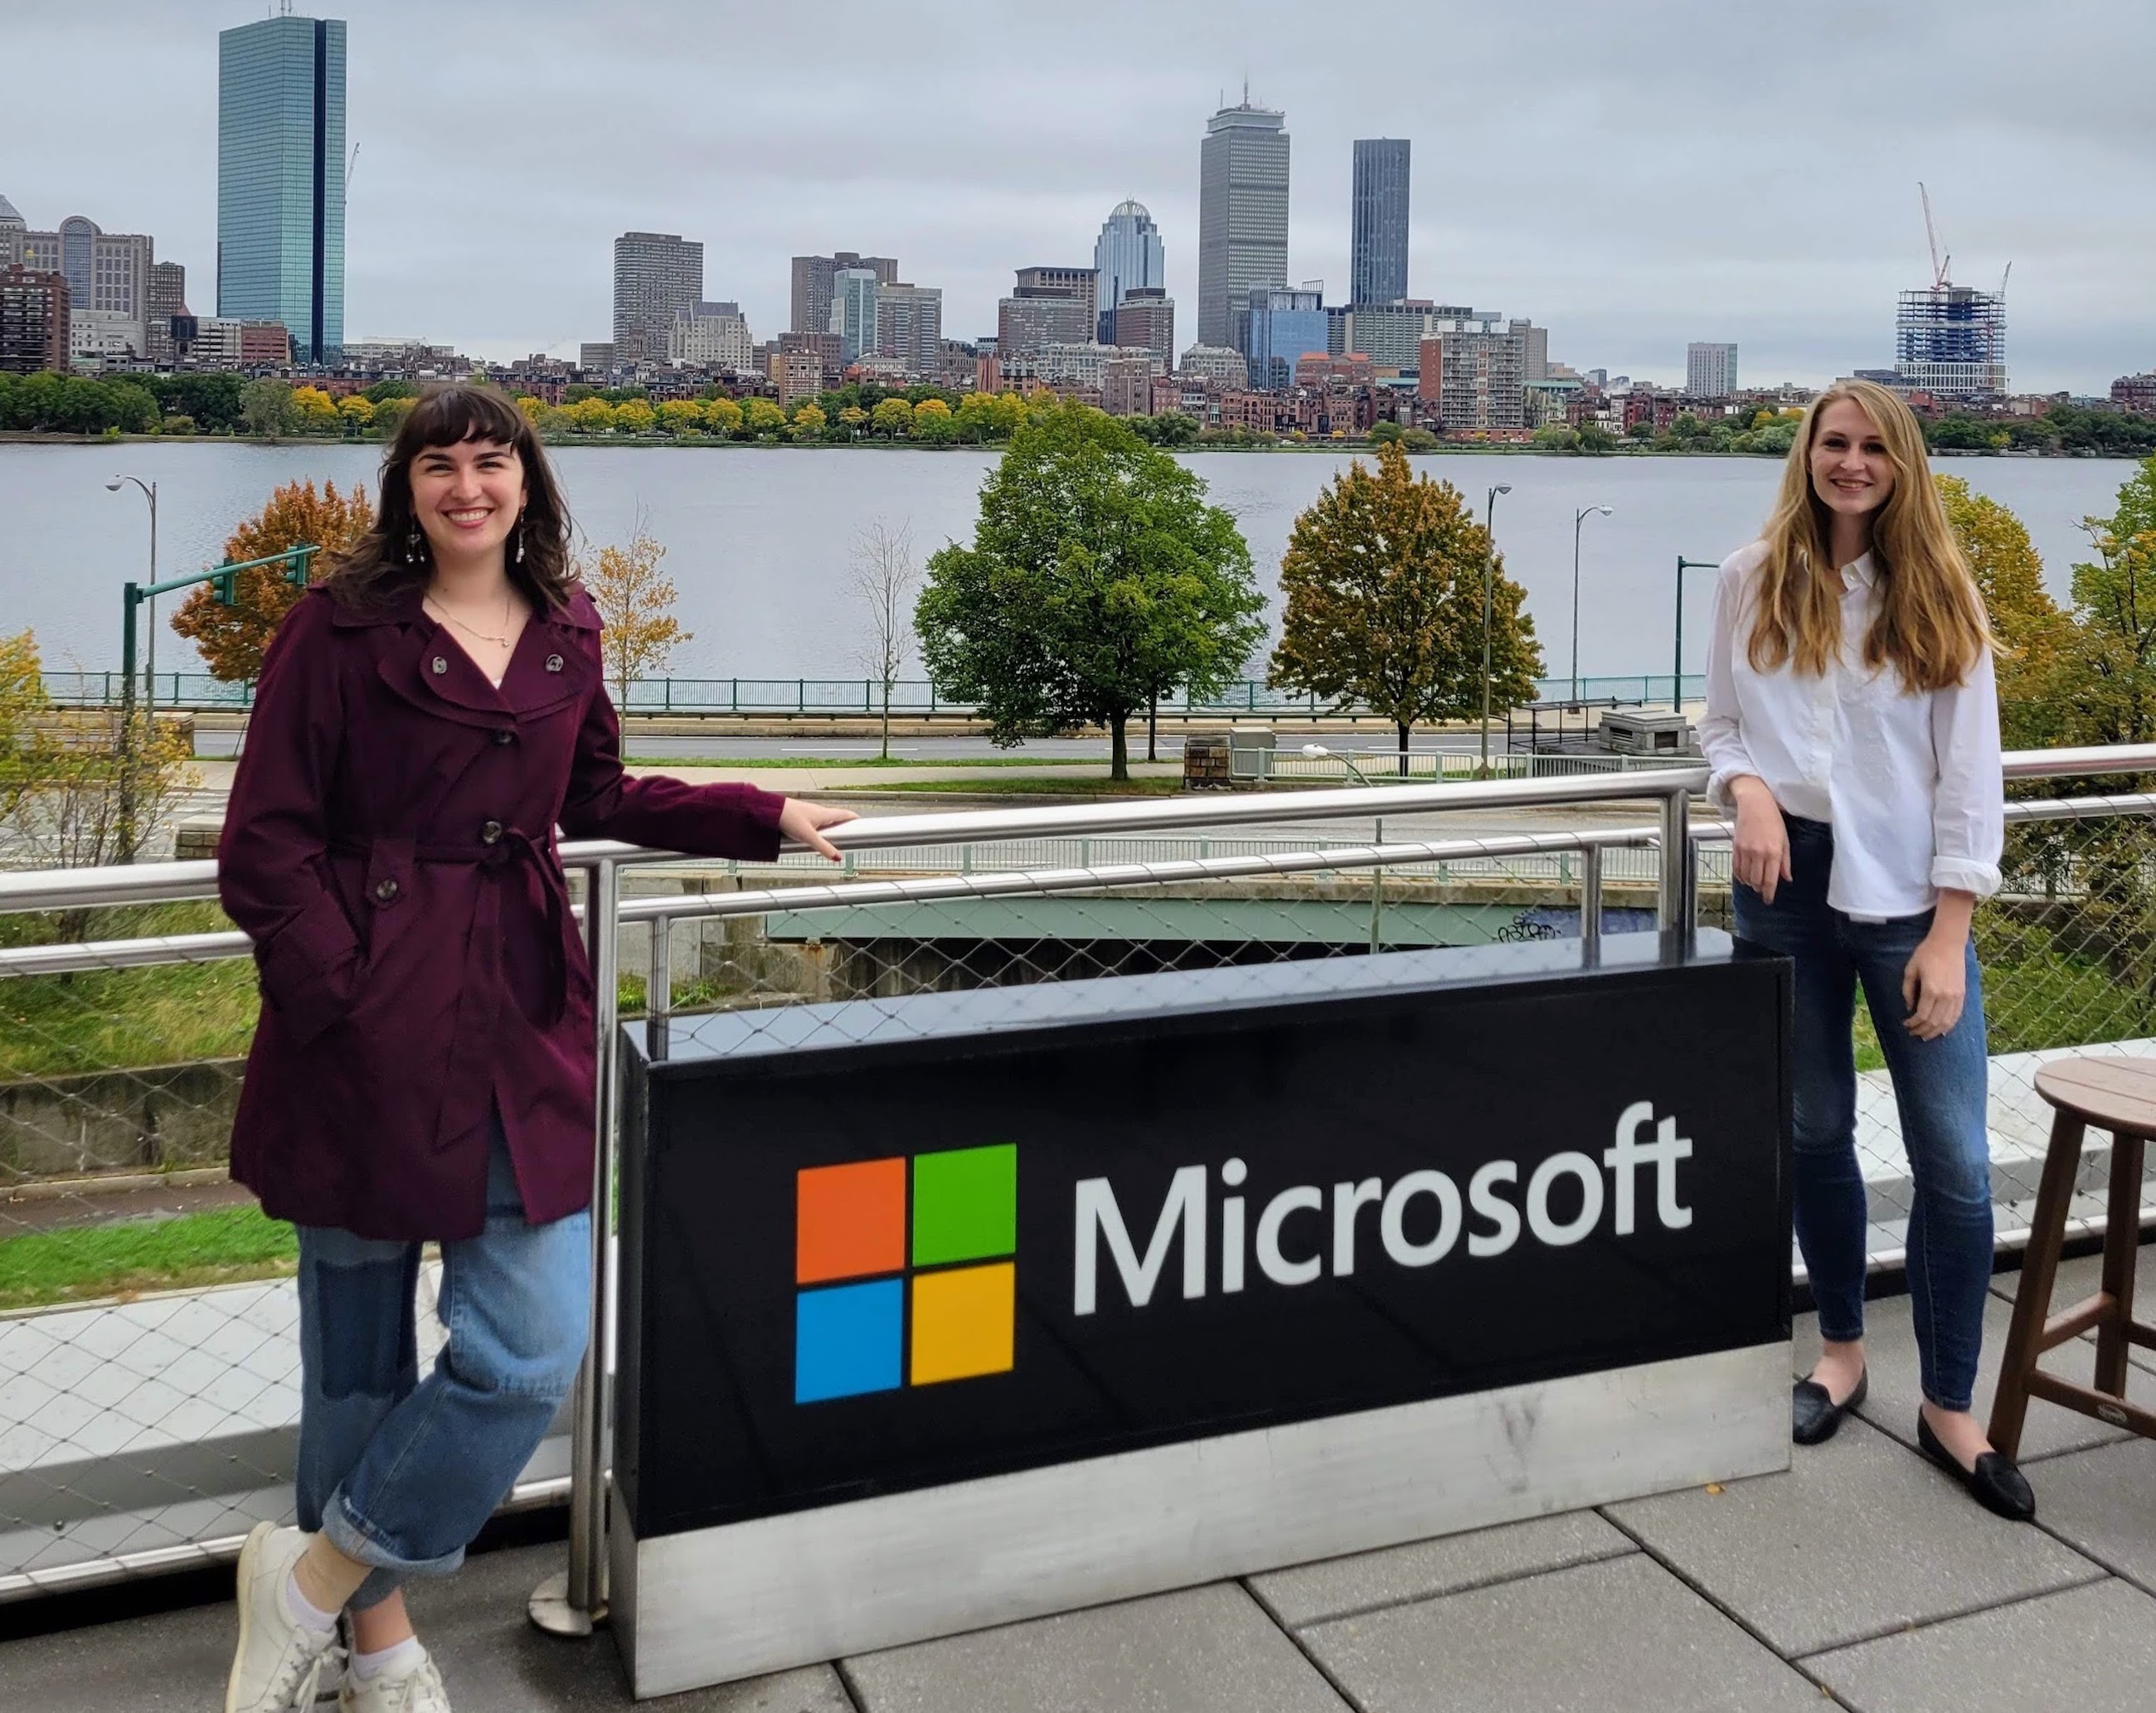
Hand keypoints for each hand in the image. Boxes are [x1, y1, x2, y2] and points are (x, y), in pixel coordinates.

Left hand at [779, 798, 857, 861]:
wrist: (770, 810)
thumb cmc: (788, 818)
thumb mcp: (809, 836)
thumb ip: (824, 847)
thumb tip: (838, 858)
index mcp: (824, 814)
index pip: (845, 814)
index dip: (854, 818)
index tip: (861, 822)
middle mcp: (818, 811)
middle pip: (836, 817)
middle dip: (843, 824)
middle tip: (849, 833)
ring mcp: (809, 812)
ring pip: (825, 819)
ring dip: (831, 826)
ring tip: (833, 838)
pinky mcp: (800, 815)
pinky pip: (814, 822)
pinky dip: (819, 828)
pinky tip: (813, 836)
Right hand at [1729, 777, 1791, 903]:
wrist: (1754, 804)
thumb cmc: (1773, 820)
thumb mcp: (1785, 840)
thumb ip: (1785, 861)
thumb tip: (1786, 878)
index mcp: (1774, 852)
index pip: (1770, 880)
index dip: (1769, 893)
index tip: (1768, 900)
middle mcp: (1759, 854)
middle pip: (1756, 881)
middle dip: (1759, 889)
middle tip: (1762, 890)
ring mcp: (1745, 851)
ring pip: (1746, 876)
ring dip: (1750, 883)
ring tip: (1754, 884)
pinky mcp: (1736, 848)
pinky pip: (1736, 868)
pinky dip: (1740, 876)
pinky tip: (1744, 877)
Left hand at [1901, 930, 1967, 1040]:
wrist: (1949, 943)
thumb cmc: (1926, 954)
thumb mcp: (1910, 970)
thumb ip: (1908, 990)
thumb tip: (1909, 1008)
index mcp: (1931, 990)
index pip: (1922, 1016)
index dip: (1913, 1024)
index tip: (1905, 1025)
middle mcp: (1946, 996)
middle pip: (1934, 1022)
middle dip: (1922, 1030)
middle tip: (1913, 1033)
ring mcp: (1956, 996)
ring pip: (1947, 1022)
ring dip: (1936, 1032)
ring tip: (1925, 1036)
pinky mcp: (1963, 994)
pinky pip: (1957, 1015)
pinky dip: (1949, 1025)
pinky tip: (1942, 1030)